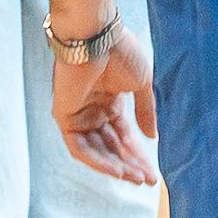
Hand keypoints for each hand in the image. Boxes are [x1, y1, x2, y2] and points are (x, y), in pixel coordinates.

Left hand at [51, 28, 158, 188]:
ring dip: (116, 166)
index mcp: (109, 101)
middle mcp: (92, 110)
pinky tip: (116, 170)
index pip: (123, 136)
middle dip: (130, 165)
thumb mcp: (141, 85)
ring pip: (97, 151)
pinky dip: (97, 161)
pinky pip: (79, 147)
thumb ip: (145, 111)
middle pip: (112, 147)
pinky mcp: (64, 117)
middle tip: (148, 181)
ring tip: (136, 178)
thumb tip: (152, 137)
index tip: (153, 173)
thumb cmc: (120, 51)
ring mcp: (78, 115)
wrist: (97, 36)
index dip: (138, 155)